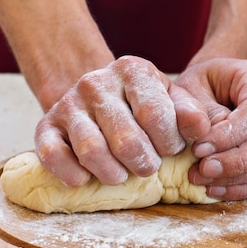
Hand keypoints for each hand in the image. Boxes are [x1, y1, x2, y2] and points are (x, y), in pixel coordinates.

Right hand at [34, 56, 207, 186]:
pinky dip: (74, 175)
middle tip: (148, 166)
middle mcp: (96, 82)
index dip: (169, 143)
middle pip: (126, 140)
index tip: (170, 148)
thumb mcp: (172, 101)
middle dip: (145, 163)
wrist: (98, 97)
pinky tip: (88, 177)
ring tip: (123, 174)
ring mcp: (68, 103)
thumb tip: (201, 128)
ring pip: (92, 152)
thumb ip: (191, 114)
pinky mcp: (45, 126)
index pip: (155, 115)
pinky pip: (53, 156)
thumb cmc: (143, 104)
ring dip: (114, 174)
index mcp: (133, 70)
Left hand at [174, 58, 246, 200]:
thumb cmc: (199, 86)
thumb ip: (187, 106)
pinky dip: (242, 188)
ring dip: (238, 177)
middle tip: (204, 169)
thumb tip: (199, 129)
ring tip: (201, 178)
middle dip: (240, 160)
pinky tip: (214, 188)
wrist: (211, 90)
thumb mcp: (186, 87)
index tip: (199, 148)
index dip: (231, 134)